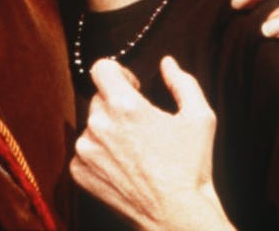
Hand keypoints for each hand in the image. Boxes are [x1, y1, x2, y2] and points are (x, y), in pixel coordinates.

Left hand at [71, 57, 235, 230]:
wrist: (177, 216)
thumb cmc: (191, 167)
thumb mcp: (200, 118)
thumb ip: (183, 82)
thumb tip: (167, 63)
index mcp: (124, 106)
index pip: (101, 67)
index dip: (118, 73)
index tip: (132, 87)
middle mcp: (98, 125)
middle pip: (99, 98)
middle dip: (117, 105)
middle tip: (140, 126)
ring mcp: (85, 150)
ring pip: (91, 126)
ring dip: (108, 131)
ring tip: (133, 151)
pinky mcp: (79, 173)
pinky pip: (84, 151)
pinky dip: (99, 155)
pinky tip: (123, 166)